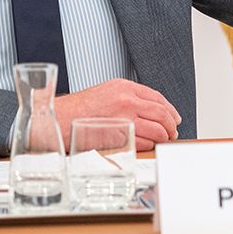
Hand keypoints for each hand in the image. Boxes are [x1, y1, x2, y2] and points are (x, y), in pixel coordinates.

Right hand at [56, 79, 182, 147]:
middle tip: (172, 133)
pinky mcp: (120, 135)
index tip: (174, 118)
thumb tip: (149, 111)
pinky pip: (145, 142)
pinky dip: (150, 146)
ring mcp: (124, 117)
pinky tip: (148, 146)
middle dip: (170, 126)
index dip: (170, 110)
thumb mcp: (105, 93)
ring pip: (157, 130)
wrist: (58, 119)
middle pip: (162, 114)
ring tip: (161, 141)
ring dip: (163, 138)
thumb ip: (127, 98)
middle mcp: (126, 100)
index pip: (157, 98)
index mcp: (124, 87)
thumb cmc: (77, 110)